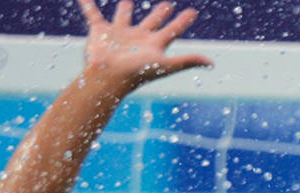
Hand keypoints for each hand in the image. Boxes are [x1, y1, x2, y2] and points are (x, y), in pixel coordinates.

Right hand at [78, 0, 211, 91]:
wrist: (107, 77)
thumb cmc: (136, 72)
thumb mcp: (165, 65)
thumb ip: (187, 61)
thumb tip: (212, 63)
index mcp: (154, 45)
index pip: (173, 30)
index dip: (183, 21)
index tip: (193, 12)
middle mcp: (138, 39)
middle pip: (152, 23)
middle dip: (160, 13)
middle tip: (168, 4)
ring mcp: (119, 34)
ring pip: (124, 17)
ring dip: (125, 9)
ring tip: (128, 1)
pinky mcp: (100, 31)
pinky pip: (93, 14)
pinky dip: (87, 5)